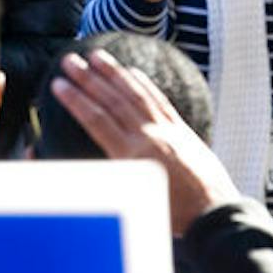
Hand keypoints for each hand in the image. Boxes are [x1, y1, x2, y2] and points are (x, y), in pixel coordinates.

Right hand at [50, 50, 238, 235]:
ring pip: (136, 94)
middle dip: (88, 78)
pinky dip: (144, 84)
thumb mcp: (130, 201)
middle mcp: (149, 136)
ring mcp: (167, 130)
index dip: (75, 100)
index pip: (96, 120)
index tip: (58, 84)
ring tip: (97, 56)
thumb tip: (70, 176)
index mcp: (132, 155)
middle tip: (70, 60)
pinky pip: (159, 100)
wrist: (214, 215)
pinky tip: (133, 73)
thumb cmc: (171, 215)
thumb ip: (102, 182)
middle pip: (112, 100)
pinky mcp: (182, 130)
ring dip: (114, 73)